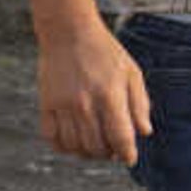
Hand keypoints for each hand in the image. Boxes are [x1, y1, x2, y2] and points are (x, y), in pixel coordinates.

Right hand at [35, 22, 151, 163]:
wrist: (68, 31)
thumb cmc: (104, 52)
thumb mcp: (131, 73)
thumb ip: (140, 104)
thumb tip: (144, 132)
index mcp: (110, 95)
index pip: (120, 137)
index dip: (127, 154)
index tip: (129, 158)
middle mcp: (85, 103)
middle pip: (97, 147)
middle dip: (108, 154)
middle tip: (112, 149)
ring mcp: (63, 105)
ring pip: (74, 146)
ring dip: (87, 153)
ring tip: (94, 146)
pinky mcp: (46, 104)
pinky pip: (52, 138)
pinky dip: (63, 147)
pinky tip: (73, 141)